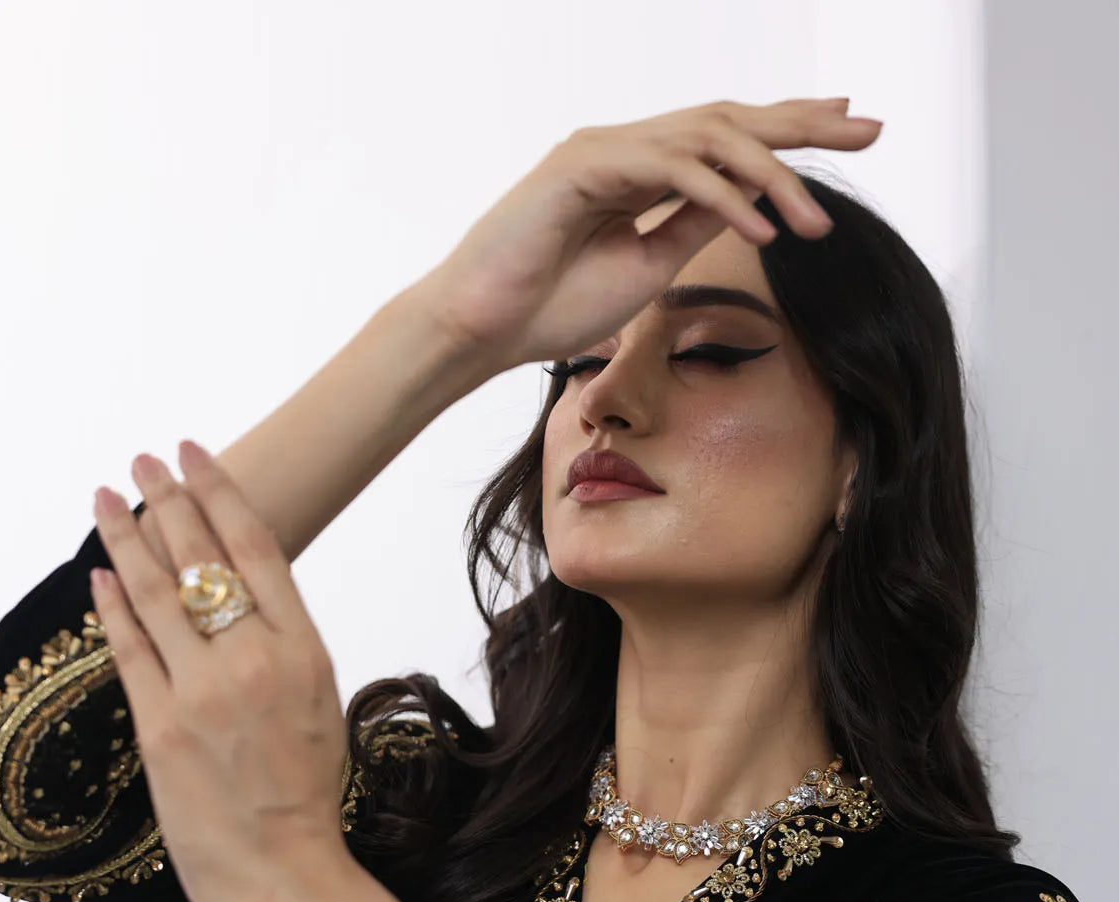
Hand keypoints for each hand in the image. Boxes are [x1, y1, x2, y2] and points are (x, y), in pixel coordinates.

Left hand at [89, 441, 353, 901]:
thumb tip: (241, 597)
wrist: (284, 869)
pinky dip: (114, 606)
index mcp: (304, 651)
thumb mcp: (320, 704)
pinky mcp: (161, 726)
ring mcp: (203, 692)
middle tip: (144, 460)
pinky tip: (102, 574)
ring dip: (126, 537)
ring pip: (156, 594)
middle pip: (201, 558)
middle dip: (168, 499)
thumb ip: (285, 647)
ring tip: (105, 497)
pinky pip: (130, 649)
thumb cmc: (309, 794)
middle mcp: (253, 661)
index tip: (196, 453)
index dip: (221, 493)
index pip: (256, 548)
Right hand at [414, 98, 881, 369]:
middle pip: (730, 120)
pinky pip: (672, 169)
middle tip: (869, 129)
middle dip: (803, 124)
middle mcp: (627, 148)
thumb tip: (751, 204)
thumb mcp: (648, 267)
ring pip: (709, 139)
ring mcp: (606, 149)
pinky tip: (762, 227)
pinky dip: (723, 196)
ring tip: (815, 220)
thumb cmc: (551, 307)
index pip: (728, 142)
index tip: (847, 134)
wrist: (484, 328)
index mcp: (640, 172)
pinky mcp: (585, 163)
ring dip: (772, 176)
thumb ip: (694, 227)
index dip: (788, 135)